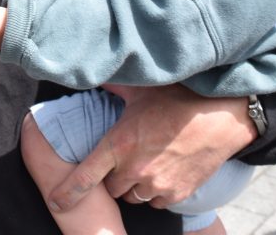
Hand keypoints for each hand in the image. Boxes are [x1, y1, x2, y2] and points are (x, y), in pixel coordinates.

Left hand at [48, 84, 252, 211]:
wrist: (220, 116)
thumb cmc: (178, 99)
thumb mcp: (141, 91)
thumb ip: (113, 88)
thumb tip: (94, 74)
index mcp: (119, 144)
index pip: (85, 177)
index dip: (67, 192)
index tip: (55, 201)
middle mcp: (134, 169)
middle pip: (111, 188)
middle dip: (114, 176)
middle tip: (127, 157)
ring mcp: (157, 184)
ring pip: (134, 196)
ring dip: (135, 185)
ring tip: (149, 161)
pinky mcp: (177, 193)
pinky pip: (157, 201)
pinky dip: (157, 191)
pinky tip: (165, 169)